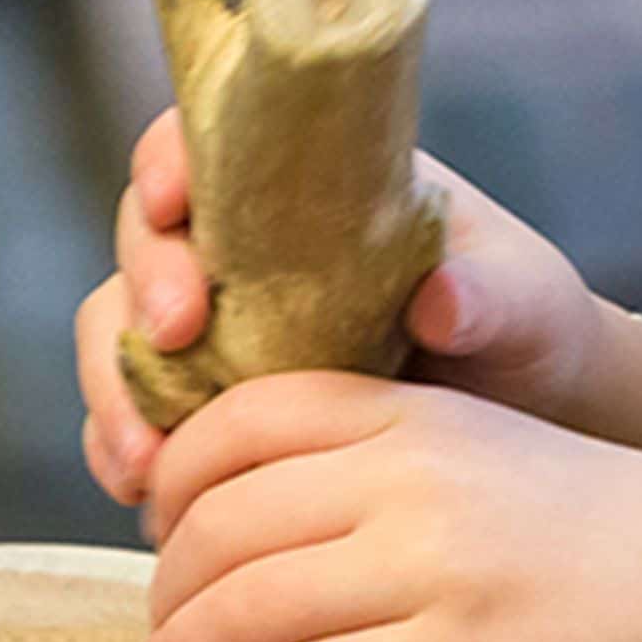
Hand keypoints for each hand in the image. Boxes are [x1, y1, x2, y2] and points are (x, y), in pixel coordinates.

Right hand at [77, 108, 641, 523]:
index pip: (207, 144)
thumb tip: (444, 303)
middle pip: (144, 241)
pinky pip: (137, 416)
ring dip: (116, 391)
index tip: (174, 206)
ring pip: (120, 335)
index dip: (169, 161)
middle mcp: (244, 246)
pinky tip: (144, 497)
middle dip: (139, 291)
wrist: (525, 415)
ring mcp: (218, 325)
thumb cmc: (525, 326)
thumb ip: (492, 297)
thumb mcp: (525, 302)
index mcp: (308, 184)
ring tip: (145, 461)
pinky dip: (127, 451)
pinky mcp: (209, 401)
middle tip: (171, 339)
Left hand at [128, 373, 641, 641]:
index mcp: (413, 415)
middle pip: (226, 522)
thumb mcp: (486, 453)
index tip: (161, 532)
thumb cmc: (598, 537)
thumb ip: (381, 460)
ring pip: (247, 606)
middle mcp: (412, 478)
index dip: (175, 478)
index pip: (241, 420)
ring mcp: (431, 568)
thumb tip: (248, 515)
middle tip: (156, 634)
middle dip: (167, 589)